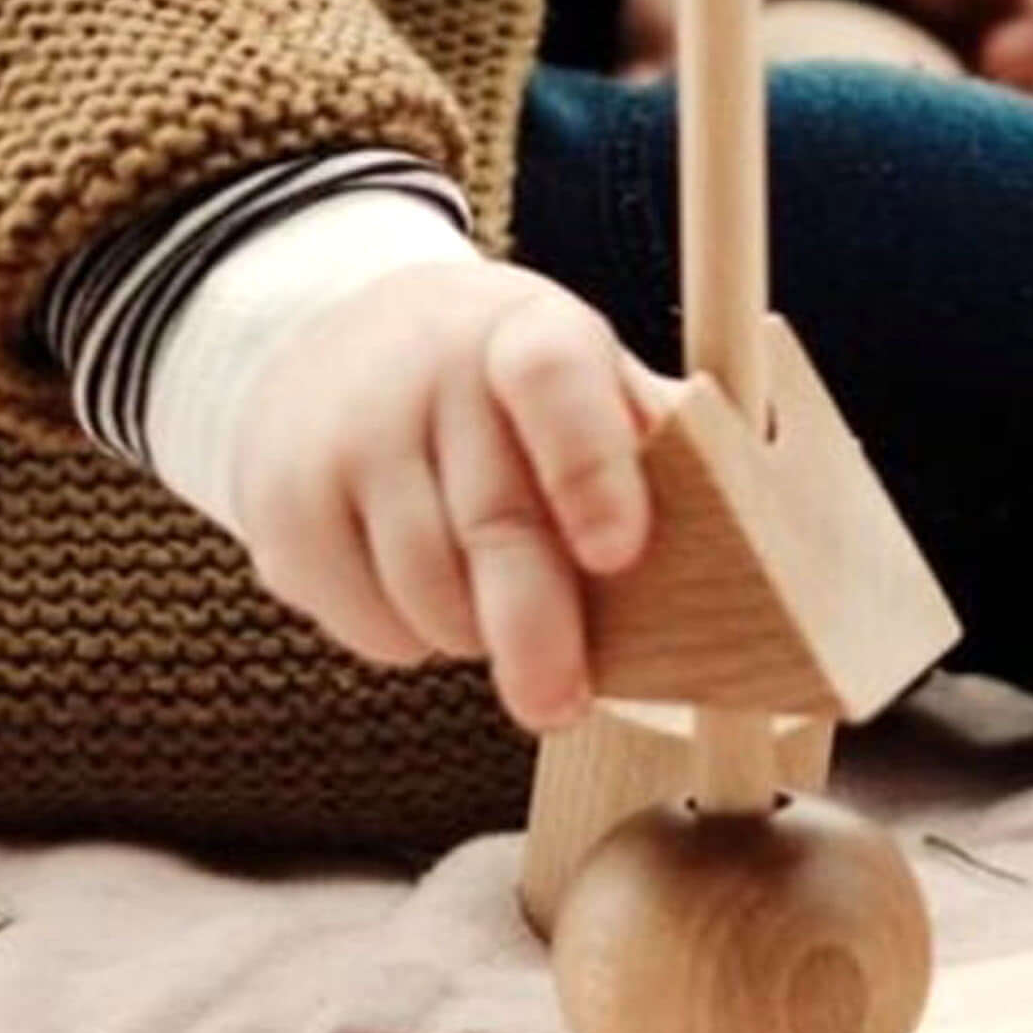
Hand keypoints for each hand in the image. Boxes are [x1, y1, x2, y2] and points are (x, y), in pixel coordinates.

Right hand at [228, 261, 681, 735]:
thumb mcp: (575, 373)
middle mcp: (428, 369)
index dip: (589, 466)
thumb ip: (644, 443)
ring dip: (475, 635)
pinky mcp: (280, 506)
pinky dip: (406, 639)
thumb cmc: (499, 387)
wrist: (328, 339)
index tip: (622, 551)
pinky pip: (362, 621)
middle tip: (562, 704)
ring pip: (426, 591)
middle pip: (490, 518)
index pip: (554, 378)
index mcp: (525, 328)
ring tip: (494, 609)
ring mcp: (344, 435)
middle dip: (538, 629)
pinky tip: (420, 593)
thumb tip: (752, 539)